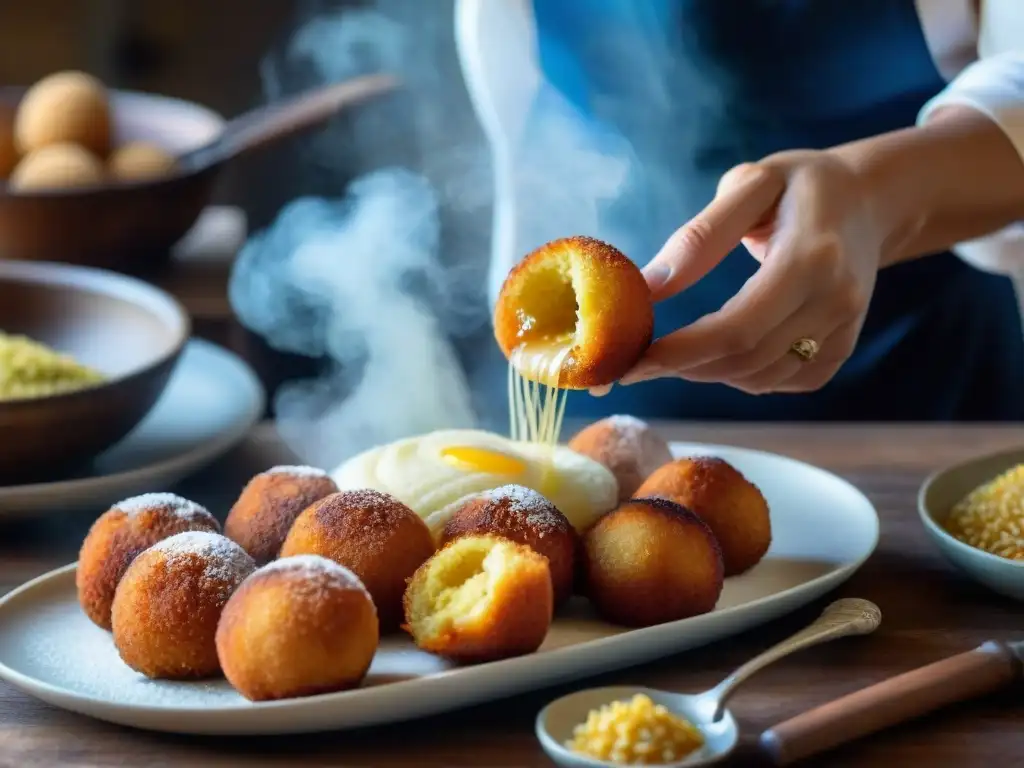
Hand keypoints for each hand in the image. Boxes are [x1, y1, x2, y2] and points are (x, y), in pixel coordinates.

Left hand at [620, 150, 883, 394]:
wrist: (870, 202)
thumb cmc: (802, 185)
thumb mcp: (751, 184)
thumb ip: (700, 236)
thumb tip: (650, 286)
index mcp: (812, 258)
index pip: (739, 326)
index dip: (682, 351)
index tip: (632, 360)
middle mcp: (835, 302)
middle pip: (746, 359)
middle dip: (683, 366)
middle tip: (635, 361)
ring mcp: (843, 331)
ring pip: (759, 377)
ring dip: (707, 370)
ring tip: (672, 349)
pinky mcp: (841, 350)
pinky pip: (779, 381)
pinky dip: (740, 374)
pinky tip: (720, 349)